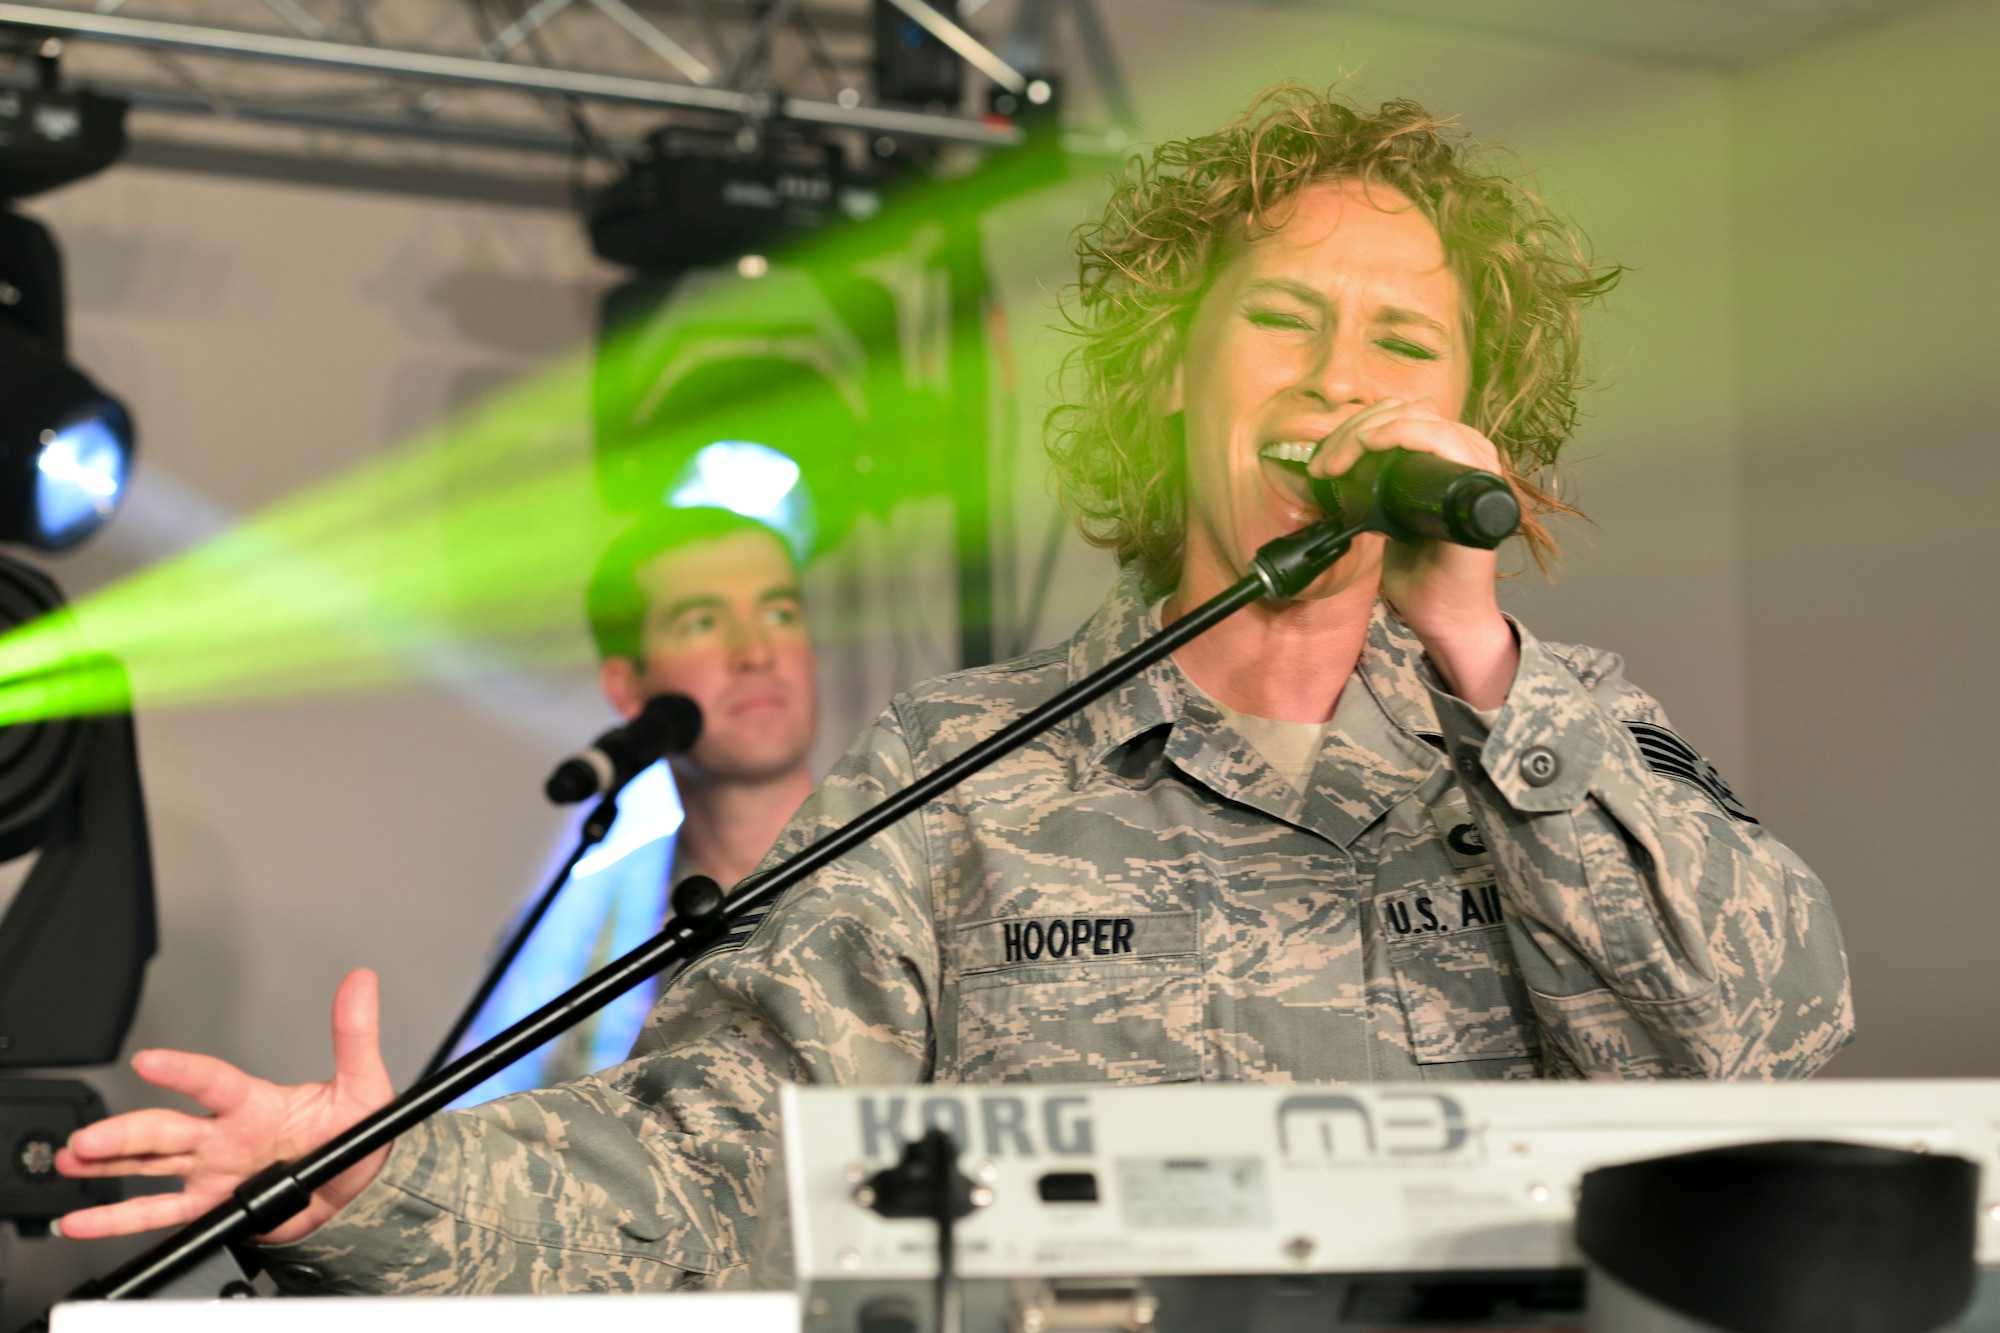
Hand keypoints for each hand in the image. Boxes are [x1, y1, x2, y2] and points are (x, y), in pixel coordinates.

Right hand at [54, 968, 394, 1244]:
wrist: (360, 1191)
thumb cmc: (354, 1136)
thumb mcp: (364, 1085)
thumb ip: (355, 1036)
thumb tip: (361, 984)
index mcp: (255, 1103)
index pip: (214, 1082)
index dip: (183, 1071)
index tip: (151, 1062)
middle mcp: (225, 1134)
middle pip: (166, 1129)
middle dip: (124, 1131)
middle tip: (90, 1137)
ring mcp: (214, 1169)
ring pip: (152, 1163)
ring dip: (111, 1163)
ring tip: (74, 1160)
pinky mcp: (213, 1206)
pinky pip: (161, 1213)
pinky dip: (121, 1218)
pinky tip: (86, 1218)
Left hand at [1311, 397, 1519, 707]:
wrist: (1442, 612)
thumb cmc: (1419, 570)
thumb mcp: (1389, 517)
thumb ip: (1378, 488)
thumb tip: (1341, 465)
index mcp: (1445, 458)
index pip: (1400, 416)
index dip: (1355, 428)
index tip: (1322, 462)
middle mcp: (1465, 454)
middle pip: (1406, 410)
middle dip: (1354, 430)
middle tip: (1324, 464)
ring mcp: (1475, 465)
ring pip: (1419, 417)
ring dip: (1369, 430)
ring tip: (1337, 463)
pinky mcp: (1479, 483)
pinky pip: (1443, 439)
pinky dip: (1404, 433)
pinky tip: (1374, 445)